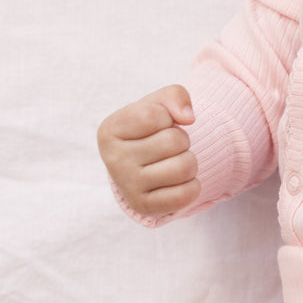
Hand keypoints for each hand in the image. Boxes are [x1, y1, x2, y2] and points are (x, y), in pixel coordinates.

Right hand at [97, 85, 200, 217]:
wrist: (146, 164)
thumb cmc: (151, 129)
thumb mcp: (159, 103)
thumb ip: (175, 96)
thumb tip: (188, 117)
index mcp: (109, 131)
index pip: (154, 115)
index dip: (167, 116)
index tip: (157, 124)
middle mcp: (113, 160)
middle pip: (175, 141)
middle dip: (181, 139)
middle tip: (167, 146)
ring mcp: (128, 186)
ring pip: (185, 166)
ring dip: (189, 160)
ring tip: (173, 161)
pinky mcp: (145, 207)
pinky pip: (188, 193)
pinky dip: (193, 184)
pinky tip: (178, 181)